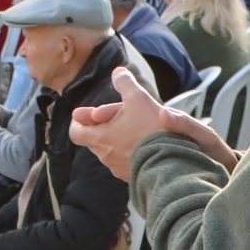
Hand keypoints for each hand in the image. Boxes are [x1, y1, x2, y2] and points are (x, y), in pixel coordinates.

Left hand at [70, 68, 187, 183]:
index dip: (79, 122)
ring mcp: (119, 169)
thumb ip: (125, 83)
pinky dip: (129, 152)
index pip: (75, 132)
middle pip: (94, 140)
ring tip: (133, 129)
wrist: (174, 164)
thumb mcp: (138, 98)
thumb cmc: (152, 129)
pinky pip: (125, 163)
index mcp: (98, 138)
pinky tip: (143, 144)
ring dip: (116, 140)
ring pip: (110, 151)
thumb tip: (118, 71)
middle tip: (114, 117)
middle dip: (101, 127)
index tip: (87, 115)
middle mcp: (105, 156)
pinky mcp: (133, 177)